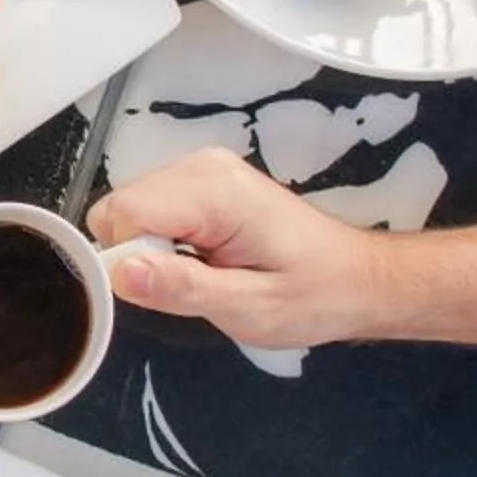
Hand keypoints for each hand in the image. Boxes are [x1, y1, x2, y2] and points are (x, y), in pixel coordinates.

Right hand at [85, 148, 387, 349]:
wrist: (356, 278)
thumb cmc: (314, 295)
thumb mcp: (249, 308)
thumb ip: (182, 288)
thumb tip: (122, 272)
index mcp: (214, 191)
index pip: (122, 213)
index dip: (129, 260)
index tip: (165, 288)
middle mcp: (203, 168)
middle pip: (121, 208)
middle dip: (139, 255)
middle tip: (193, 282)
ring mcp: (203, 169)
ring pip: (131, 209)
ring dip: (152, 249)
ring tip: (204, 271)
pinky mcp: (203, 181)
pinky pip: (152, 209)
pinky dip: (165, 239)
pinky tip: (203, 258)